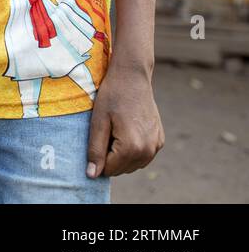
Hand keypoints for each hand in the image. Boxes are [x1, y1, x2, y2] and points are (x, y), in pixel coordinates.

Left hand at [87, 62, 163, 178]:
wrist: (133, 77)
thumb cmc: (112, 96)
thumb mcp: (98, 122)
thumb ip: (95, 150)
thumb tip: (92, 175)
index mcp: (132, 147)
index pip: (109, 169)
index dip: (97, 158)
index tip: (95, 138)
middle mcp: (148, 150)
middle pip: (121, 169)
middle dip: (109, 157)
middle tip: (105, 132)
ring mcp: (156, 145)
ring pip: (133, 164)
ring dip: (120, 155)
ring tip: (114, 130)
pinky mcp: (159, 140)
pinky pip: (143, 155)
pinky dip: (132, 150)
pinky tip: (125, 131)